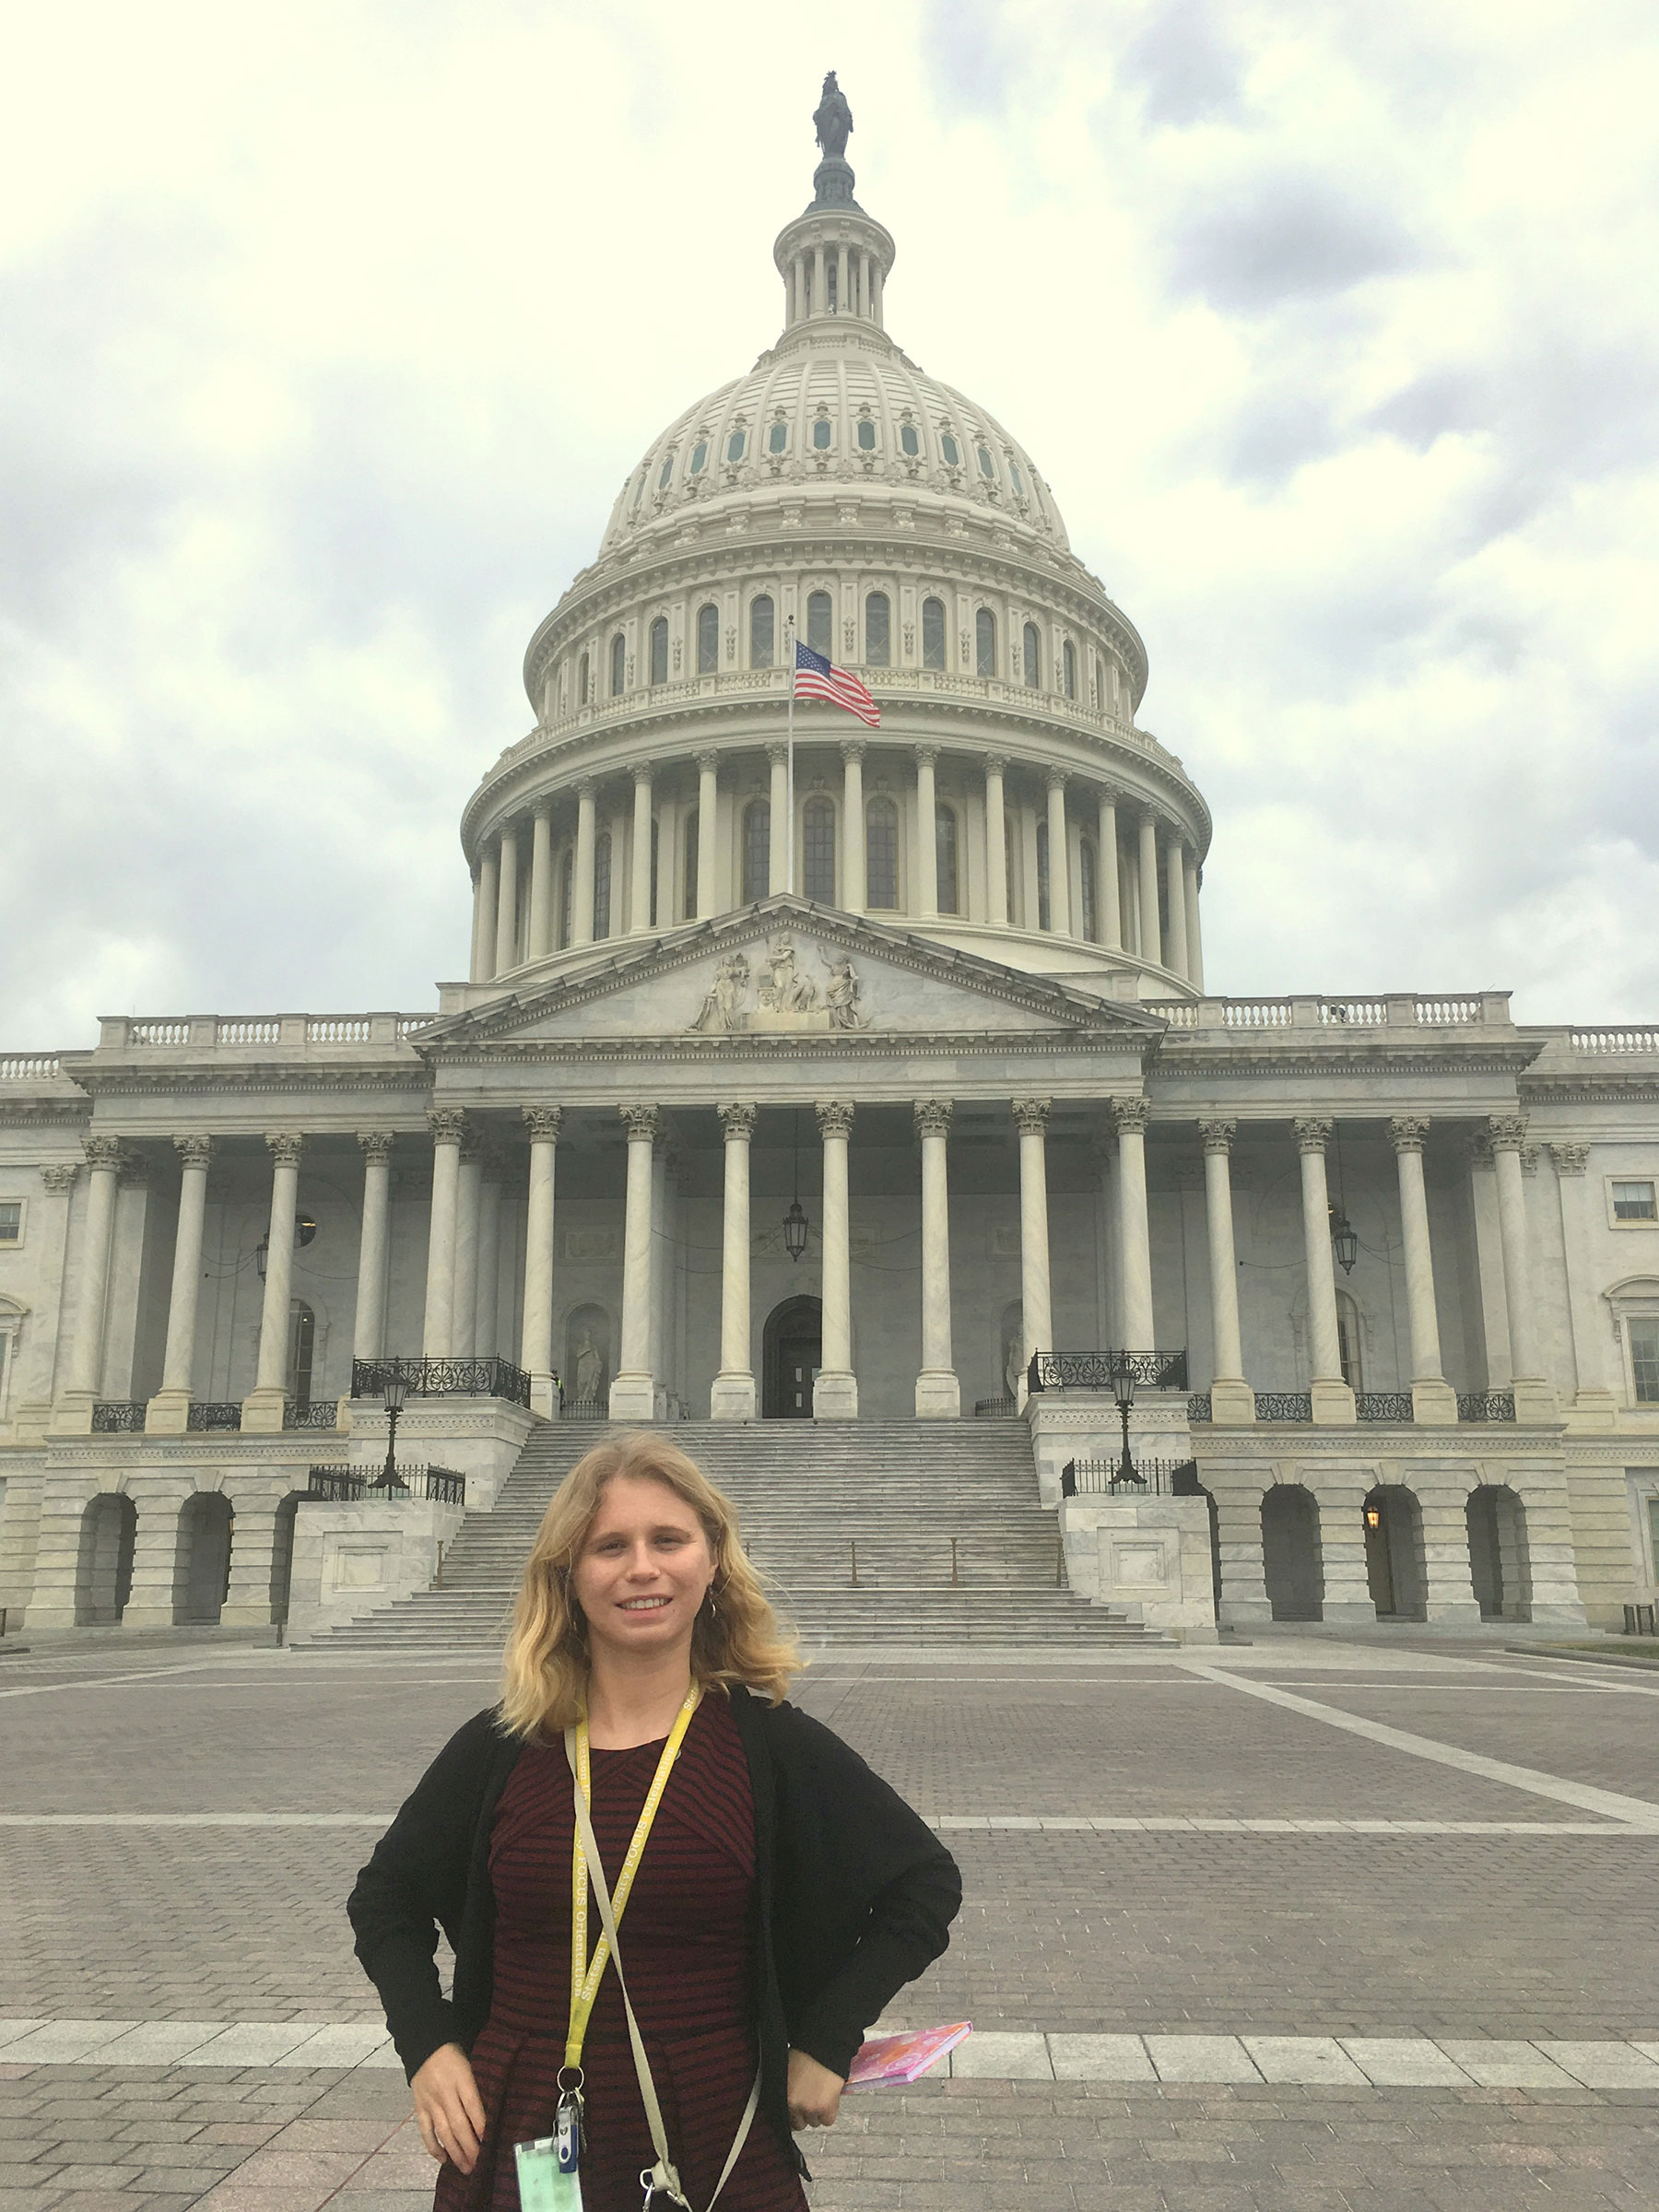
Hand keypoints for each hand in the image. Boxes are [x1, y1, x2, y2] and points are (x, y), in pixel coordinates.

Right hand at [411, 2042, 485, 2171]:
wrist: (426, 2044)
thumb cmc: (455, 2055)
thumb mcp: (471, 2063)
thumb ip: (478, 2086)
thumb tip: (491, 2113)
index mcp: (461, 2078)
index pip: (473, 2106)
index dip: (482, 2126)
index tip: (491, 2144)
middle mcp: (445, 2093)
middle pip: (459, 2124)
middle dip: (470, 2148)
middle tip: (480, 2165)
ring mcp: (430, 2102)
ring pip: (443, 2132)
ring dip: (455, 2152)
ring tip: (466, 2168)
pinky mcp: (419, 2107)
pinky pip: (425, 2131)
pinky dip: (433, 2147)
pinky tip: (443, 2159)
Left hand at [787, 2048, 844, 2129]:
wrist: (823, 2047)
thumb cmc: (804, 2054)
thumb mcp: (786, 2071)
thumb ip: (784, 2089)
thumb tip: (785, 2098)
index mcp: (782, 2096)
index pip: (784, 2118)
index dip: (791, 2114)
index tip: (795, 2110)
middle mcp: (794, 2106)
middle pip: (798, 2124)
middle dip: (803, 2115)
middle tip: (808, 2103)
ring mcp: (810, 2109)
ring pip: (813, 2122)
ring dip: (816, 2114)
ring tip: (819, 2098)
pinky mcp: (826, 2109)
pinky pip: (827, 2121)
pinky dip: (829, 2114)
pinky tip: (829, 2101)